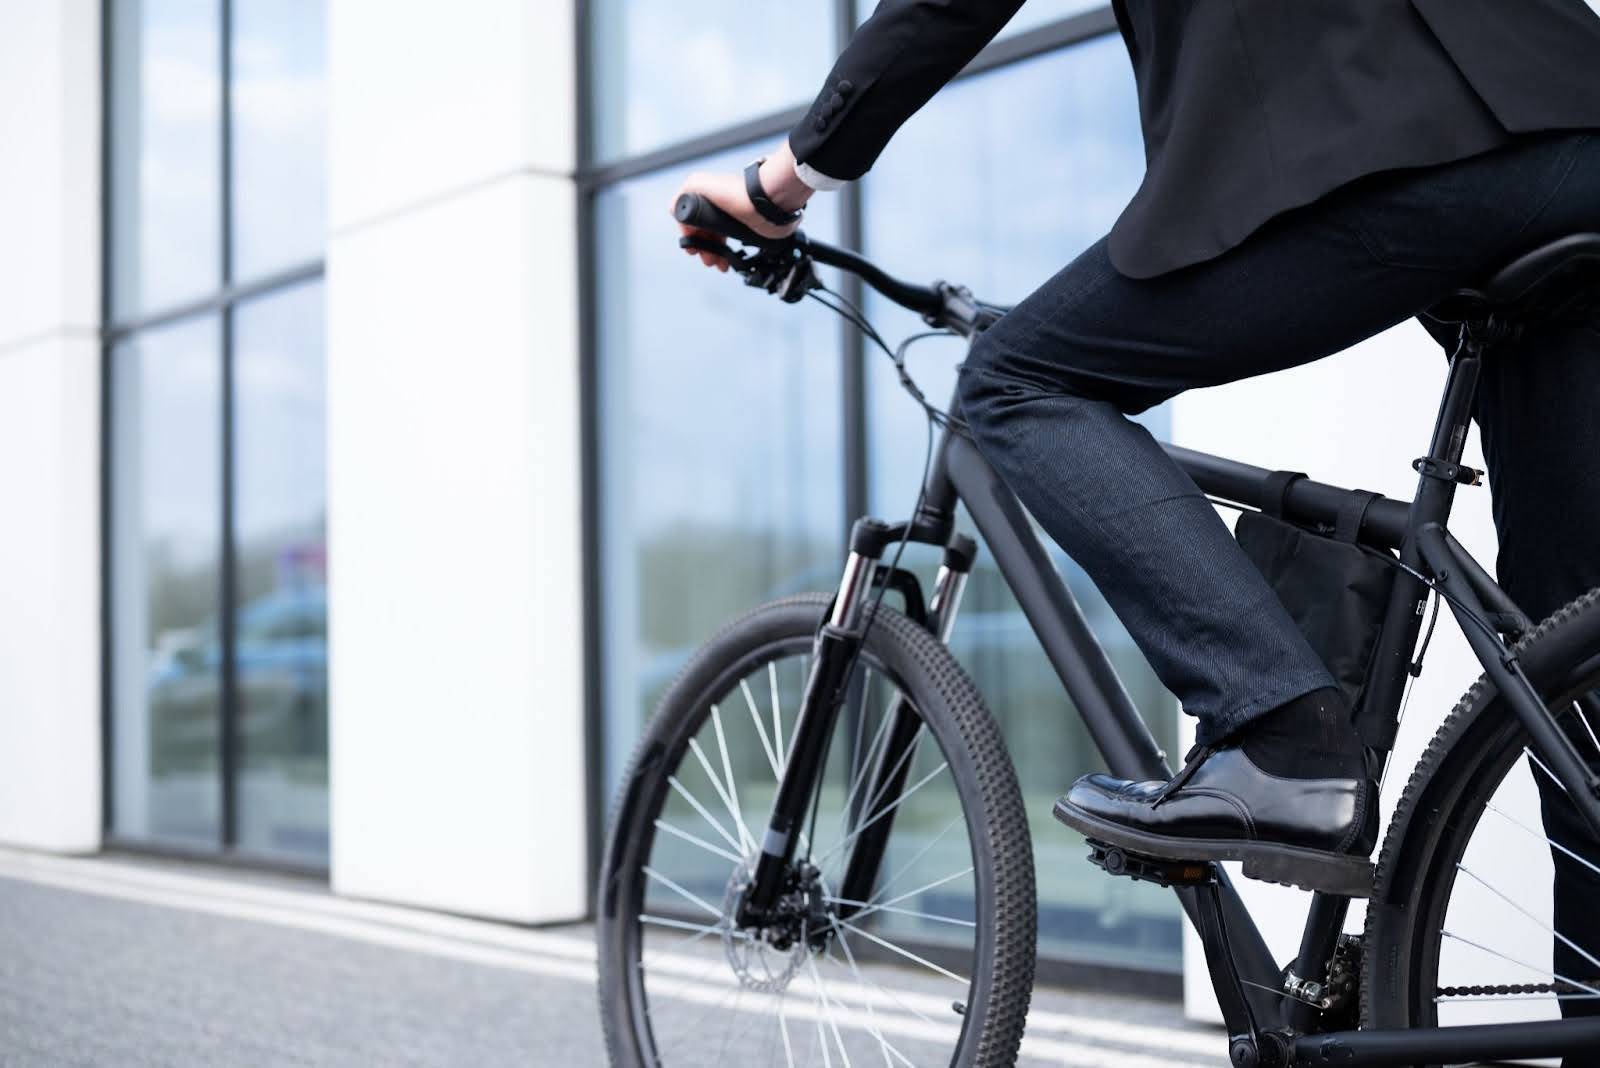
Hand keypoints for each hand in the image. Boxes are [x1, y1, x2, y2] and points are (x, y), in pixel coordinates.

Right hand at [670, 144, 812, 270]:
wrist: (769, 203)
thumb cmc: (737, 193)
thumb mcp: (698, 186)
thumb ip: (681, 197)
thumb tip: (673, 211)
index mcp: (703, 194)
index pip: (688, 220)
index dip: (689, 235)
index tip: (692, 249)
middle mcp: (714, 204)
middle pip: (701, 231)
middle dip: (702, 248)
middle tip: (707, 260)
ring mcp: (728, 215)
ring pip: (714, 239)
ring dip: (712, 254)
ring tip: (718, 264)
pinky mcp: (742, 225)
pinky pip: (728, 242)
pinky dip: (724, 254)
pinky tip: (727, 261)